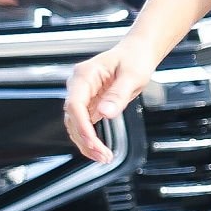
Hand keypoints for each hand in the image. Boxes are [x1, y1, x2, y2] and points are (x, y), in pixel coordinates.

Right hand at [63, 43, 150, 162]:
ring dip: (87, 143)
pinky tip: (100, 150)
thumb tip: (105, 113)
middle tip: (103, 155)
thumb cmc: (134, 58)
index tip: (92, 141)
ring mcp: (83, 95)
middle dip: (85, 139)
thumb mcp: (132, 75)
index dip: (82, 126)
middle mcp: (79, 86)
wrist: (137, 53)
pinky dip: (91, 138)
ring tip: (104, 157)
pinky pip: (85, 124)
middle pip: (73, 118)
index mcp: (84, 75)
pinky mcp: (90, 103)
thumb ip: (118, 95)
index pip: (75, 104)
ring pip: (76, 124)